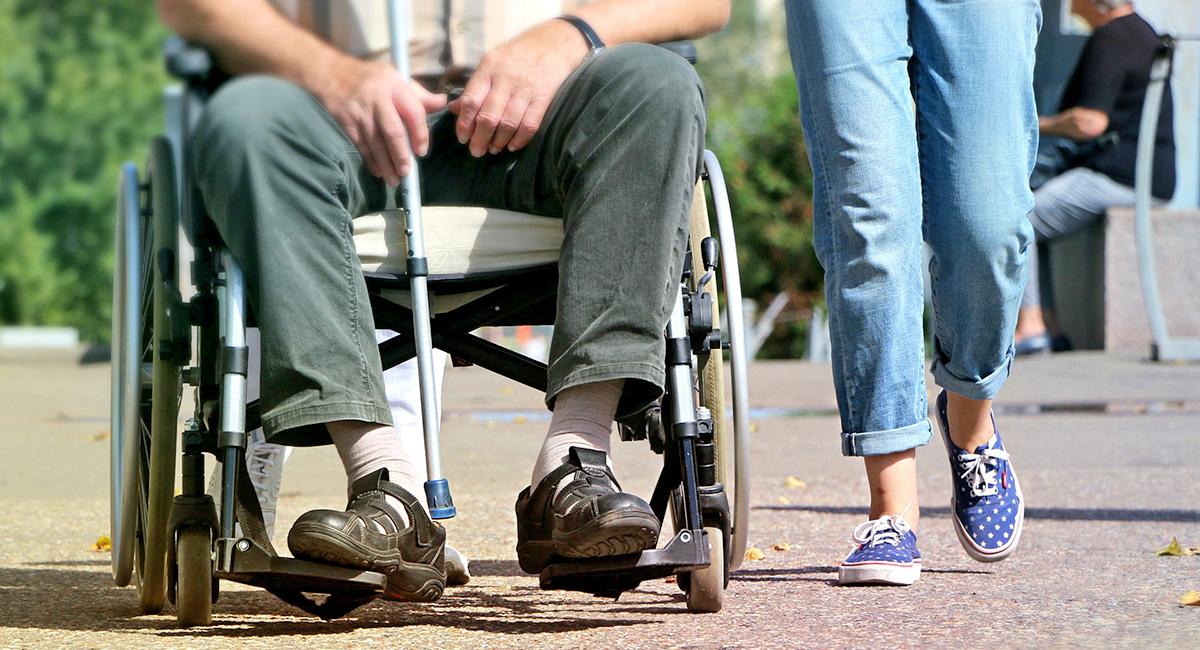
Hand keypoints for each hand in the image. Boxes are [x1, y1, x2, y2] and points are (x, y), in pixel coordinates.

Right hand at [318, 59, 446, 183]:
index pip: (413, 110)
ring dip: (386, 164)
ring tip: (395, 180)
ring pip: (375, 142)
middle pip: (392, 130)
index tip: (421, 151)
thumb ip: (419, 94)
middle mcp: (377, 97)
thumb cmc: (372, 78)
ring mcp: (360, 110)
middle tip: (407, 171)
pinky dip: (370, 161)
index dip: (420, 133)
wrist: (331, 73)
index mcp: (394, 84)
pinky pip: (361, 145)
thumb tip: (442, 102)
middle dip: (401, 154)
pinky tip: (378, 172)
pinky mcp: (346, 121)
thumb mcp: (397, 77)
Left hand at [449, 20, 588, 156]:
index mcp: (489, 68)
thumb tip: (455, 109)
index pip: (471, 100)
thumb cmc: (518, 54)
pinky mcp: (543, 98)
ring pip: (508, 123)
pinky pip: (530, 124)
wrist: (554, 42)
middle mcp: (506, 78)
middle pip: (488, 116)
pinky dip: (520, 139)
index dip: (464, 123)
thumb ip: (475, 86)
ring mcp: (526, 89)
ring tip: (493, 149)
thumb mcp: (492, 62)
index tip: (462, 138)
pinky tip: (513, 146)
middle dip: (480, 138)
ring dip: (498, 141)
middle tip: (476, 151)